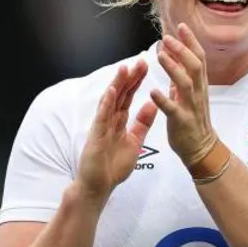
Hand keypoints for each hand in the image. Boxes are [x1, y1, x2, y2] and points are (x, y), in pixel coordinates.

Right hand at [77, 60, 158, 195]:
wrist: (99, 185)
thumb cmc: (113, 166)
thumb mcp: (135, 141)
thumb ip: (142, 123)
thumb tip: (152, 105)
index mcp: (119, 121)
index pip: (128, 96)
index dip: (136, 81)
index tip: (146, 66)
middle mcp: (109, 120)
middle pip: (120, 94)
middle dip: (129, 77)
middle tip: (140, 60)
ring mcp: (101, 126)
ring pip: (110, 101)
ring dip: (117, 84)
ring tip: (125, 68)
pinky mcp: (96, 135)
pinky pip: (102, 117)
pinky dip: (107, 103)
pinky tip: (112, 91)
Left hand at [149, 23, 217, 165]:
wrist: (200, 148)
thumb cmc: (192, 120)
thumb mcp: (188, 95)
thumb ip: (182, 78)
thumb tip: (175, 59)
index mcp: (199, 85)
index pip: (198, 58)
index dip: (190, 41)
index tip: (181, 26)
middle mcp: (197, 93)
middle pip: (194, 66)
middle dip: (182, 50)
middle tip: (168, 37)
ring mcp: (191, 107)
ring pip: (185, 84)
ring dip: (173, 68)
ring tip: (160, 56)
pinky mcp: (182, 122)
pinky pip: (173, 109)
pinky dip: (163, 99)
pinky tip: (153, 90)